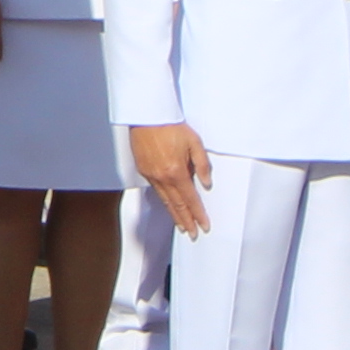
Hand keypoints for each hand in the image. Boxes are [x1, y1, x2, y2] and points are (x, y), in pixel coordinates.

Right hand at [128, 119, 211, 237]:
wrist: (148, 115)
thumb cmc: (171, 126)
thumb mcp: (195, 142)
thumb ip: (203, 165)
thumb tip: (206, 184)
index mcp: (177, 172)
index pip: (191, 199)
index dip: (198, 215)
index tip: (204, 226)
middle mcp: (162, 177)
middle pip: (177, 205)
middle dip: (186, 221)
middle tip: (192, 234)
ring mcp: (151, 174)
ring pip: (165, 200)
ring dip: (174, 214)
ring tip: (181, 225)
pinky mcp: (143, 169)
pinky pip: (156, 190)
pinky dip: (164, 201)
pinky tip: (168, 205)